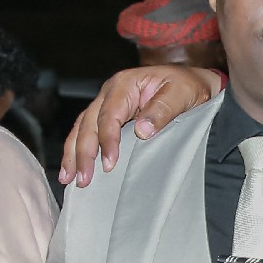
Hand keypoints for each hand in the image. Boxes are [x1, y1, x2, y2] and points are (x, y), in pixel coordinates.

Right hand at [57, 65, 219, 186]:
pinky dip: (77, 149)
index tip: (109, 163)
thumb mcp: (182, 93)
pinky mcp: (109, 116)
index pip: (110, 115)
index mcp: (126, 84)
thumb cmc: (188, 86)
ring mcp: (107, 104)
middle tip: (83, 179)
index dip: (107, 140)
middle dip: (83, 152)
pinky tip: (73, 168)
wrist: (194, 83)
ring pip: (82, 128)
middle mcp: (111, 92)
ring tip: (69, 178)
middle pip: (89, 123)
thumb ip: (163, 109)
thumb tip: (142, 130)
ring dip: (74, 153)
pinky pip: (87, 131)